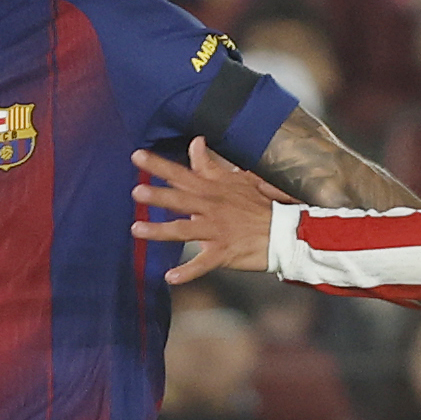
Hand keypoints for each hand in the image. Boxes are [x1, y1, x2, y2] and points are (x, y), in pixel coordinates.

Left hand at [132, 136, 283, 284]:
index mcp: (212, 190)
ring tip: (137, 230)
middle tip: (137, 192)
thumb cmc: (259, 205)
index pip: (181, 174)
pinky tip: (170, 277)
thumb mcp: (237, 179)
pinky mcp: (223, 253)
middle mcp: (211, 208)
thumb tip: (196, 142)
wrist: (283, 232)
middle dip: (158, 196)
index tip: (137, 156)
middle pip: (180, 199)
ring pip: (184, 230)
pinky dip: (187, 272)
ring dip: (160, 231)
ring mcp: (216, 231)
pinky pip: (202, 264)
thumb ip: (210, 165)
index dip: (159, 165)